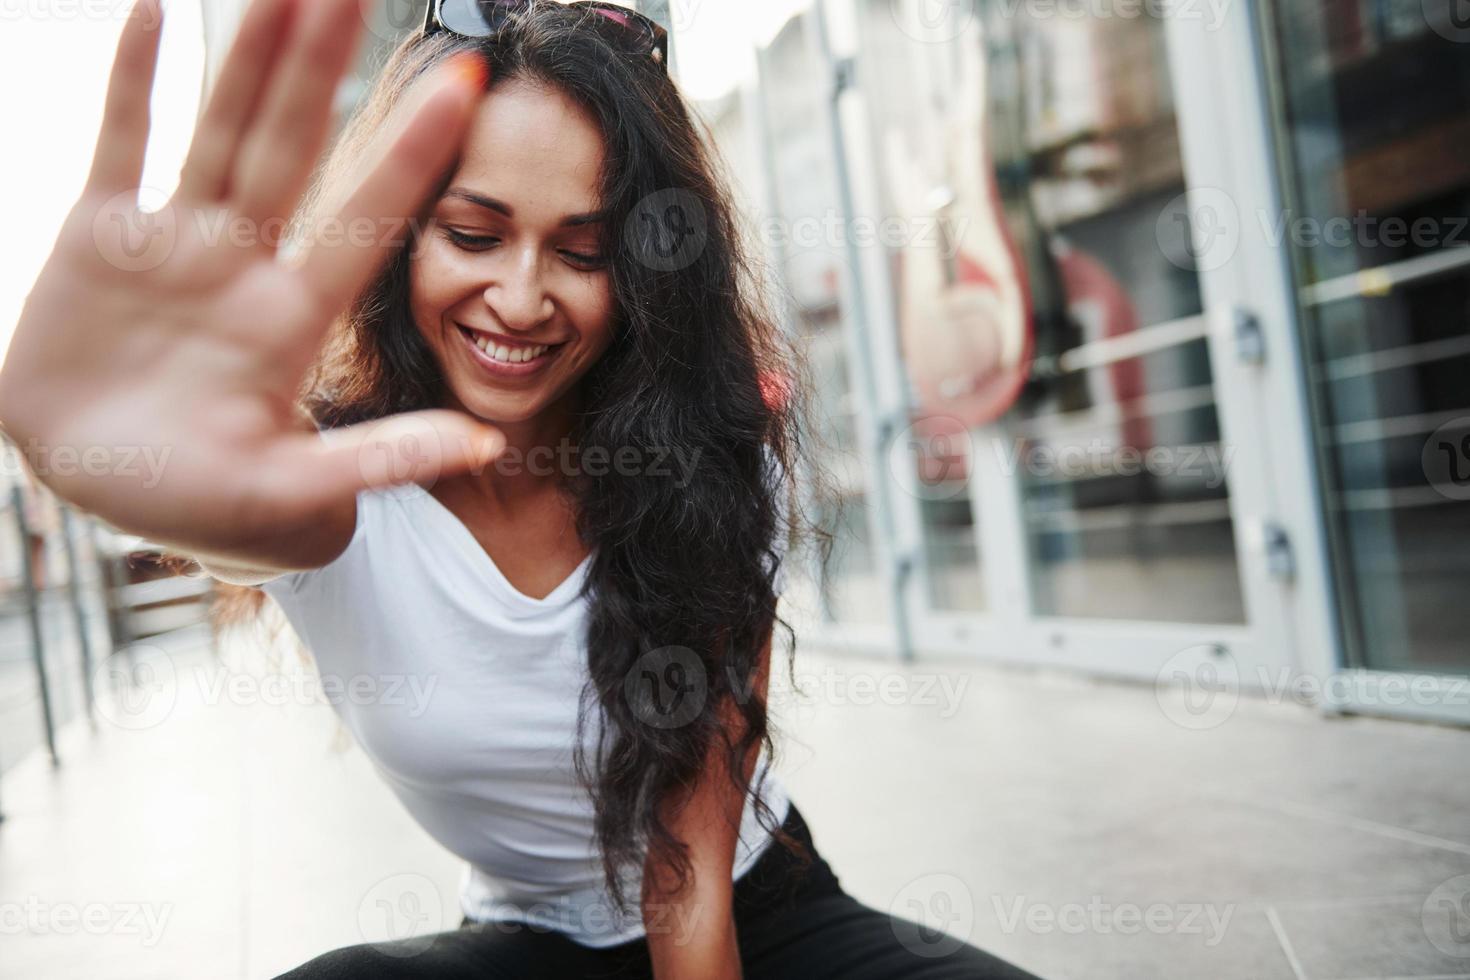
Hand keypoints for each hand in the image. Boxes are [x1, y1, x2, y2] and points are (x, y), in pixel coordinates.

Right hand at [0, 0, 502, 560]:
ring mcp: (173, 243)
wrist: (95, 491)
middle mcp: (243, 264)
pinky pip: (120, 142)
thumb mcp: (294, 491)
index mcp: (294, 318)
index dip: (412, 154)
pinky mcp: (99, 239)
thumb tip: (487, 447)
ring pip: (219, 128)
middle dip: (325, 68)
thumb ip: (381, 460)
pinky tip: (155, 11)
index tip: (468, 88)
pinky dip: (133, 81)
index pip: (366, 219)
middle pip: (294, 147)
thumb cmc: (202, 503)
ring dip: (249, 54)